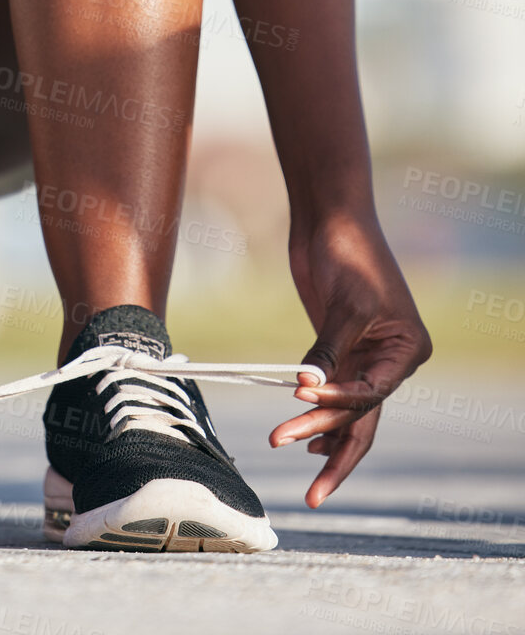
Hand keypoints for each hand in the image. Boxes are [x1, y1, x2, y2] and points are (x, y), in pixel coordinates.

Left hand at [271, 212, 431, 506]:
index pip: (371, 393)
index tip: (302, 399)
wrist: (329, 218)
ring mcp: (364, 355)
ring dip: (321, 435)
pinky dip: (319, 414)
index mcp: (407, 351)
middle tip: (310, 486)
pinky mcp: (338, 347)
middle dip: (334, 450)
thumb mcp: (344, 304)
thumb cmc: (348, 253)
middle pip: (363, 416)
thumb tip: (308, 388)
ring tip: (296, 462)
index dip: (338, 404)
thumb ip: (329, 349)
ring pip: (347, 411)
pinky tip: (305, 440)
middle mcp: (391, 360)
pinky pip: (331, 392)